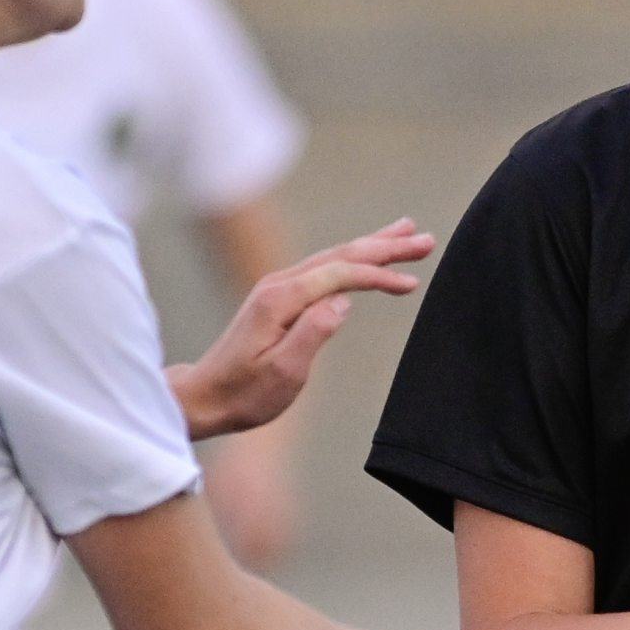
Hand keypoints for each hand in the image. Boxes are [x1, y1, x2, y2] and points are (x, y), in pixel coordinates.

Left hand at [173, 222, 432, 442]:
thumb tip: (342, 302)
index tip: (412, 284)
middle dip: (385, 245)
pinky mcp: (280, 297)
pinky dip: (353, 258)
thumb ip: (313, 332)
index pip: (341, 275)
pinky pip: (325, 268)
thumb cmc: (244, 393)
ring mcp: (278, 288)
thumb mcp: (282, 372)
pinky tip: (367, 256)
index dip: (378, 276)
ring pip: (334, 257)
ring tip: (406, 232)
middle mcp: (279, 284)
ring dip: (372, 245)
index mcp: (281, 300)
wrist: (205, 396)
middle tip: (425, 239)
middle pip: (341, 255)